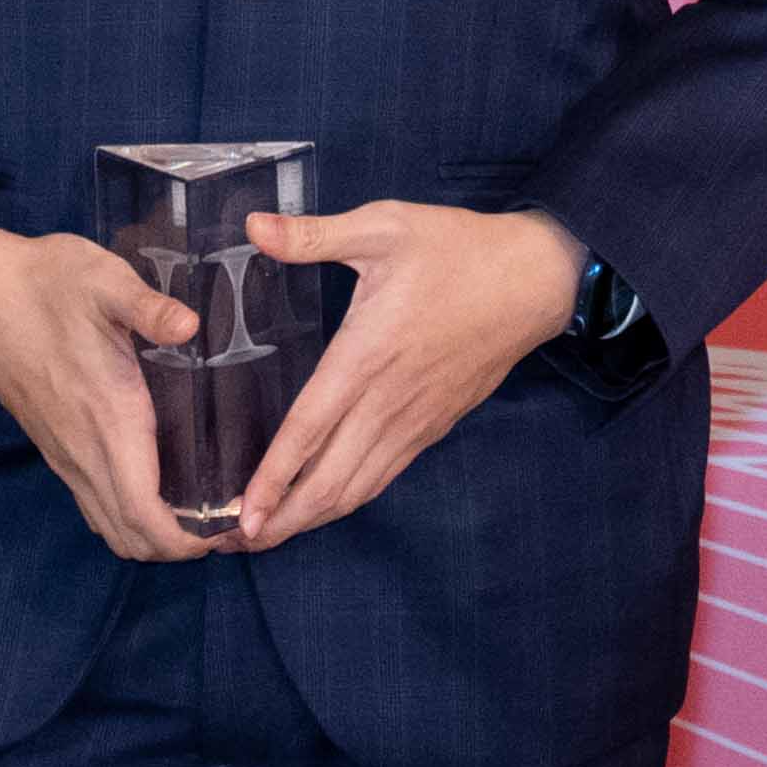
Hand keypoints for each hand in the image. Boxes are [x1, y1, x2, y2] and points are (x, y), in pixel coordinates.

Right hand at [0, 211, 208, 562]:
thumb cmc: (45, 284)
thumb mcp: (102, 280)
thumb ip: (148, 307)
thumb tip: (191, 325)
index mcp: (108, 421)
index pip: (144, 515)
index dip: (186, 540)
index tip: (230, 529)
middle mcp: (84, 452)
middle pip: (130, 537)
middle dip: (180, 547)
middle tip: (228, 522)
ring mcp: (65, 455)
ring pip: (109, 526)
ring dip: (152, 536)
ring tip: (199, 513)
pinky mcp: (54, 447)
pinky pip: (94, 505)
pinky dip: (128, 517)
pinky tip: (156, 487)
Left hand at [224, 203, 587, 552]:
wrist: (532, 279)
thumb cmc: (456, 249)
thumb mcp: (384, 226)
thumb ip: (314, 234)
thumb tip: (252, 226)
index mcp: (367, 354)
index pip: (310, 427)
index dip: (274, 476)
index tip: (241, 513)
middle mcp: (389, 400)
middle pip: (330, 479)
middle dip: (282, 518)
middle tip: (235, 541)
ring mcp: (414, 420)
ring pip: (358, 487)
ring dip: (312, 517)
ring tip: (268, 535)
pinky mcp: (433, 426)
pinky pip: (383, 475)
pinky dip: (347, 500)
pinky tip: (322, 506)